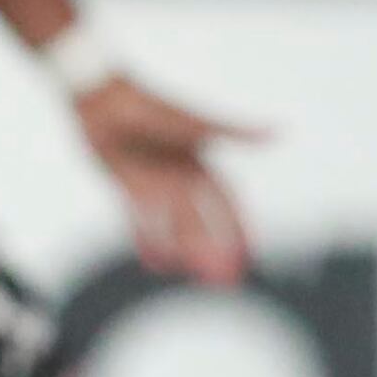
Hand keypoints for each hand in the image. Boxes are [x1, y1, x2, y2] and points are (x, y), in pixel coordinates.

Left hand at [75, 75, 262, 285]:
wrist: (98, 96)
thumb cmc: (146, 105)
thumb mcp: (191, 123)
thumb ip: (233, 132)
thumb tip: (278, 131)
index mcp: (199, 164)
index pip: (226, 204)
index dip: (238, 227)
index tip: (250, 253)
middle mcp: (179, 178)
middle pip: (201, 222)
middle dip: (213, 249)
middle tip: (223, 280)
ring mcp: (152, 183)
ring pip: (172, 226)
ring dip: (184, 250)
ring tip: (191, 276)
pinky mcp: (126, 186)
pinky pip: (140, 220)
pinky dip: (148, 240)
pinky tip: (155, 263)